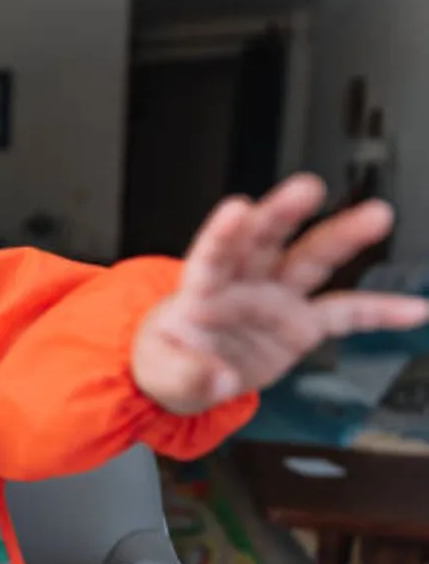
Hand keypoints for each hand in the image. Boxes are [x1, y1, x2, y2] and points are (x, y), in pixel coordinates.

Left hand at [133, 173, 428, 414]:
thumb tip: (216, 377)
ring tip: (376, 216)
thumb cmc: (167, 357)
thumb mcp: (160, 370)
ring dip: (343, 236)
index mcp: (200, 288)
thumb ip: (185, 373)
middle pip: (264, 240)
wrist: (186, 375)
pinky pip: (345, 313)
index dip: (224, 232)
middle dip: (284, 212)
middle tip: (306, 187)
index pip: (212, 254)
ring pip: (311, 259)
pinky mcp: (302, 323)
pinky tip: (412, 307)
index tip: (238, 208)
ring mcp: (276, 299)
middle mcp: (243, 283)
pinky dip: (378, 311)